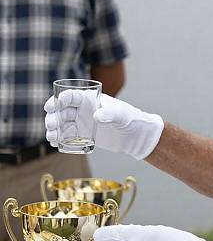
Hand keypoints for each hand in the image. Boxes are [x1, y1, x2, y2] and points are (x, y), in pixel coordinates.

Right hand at [44, 92, 163, 159]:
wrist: (135, 136)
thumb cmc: (130, 119)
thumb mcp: (121, 115)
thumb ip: (109, 114)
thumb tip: (96, 116)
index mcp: (90, 98)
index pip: (70, 96)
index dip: (58, 100)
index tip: (50, 107)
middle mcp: (83, 109)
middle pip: (61, 110)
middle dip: (53, 117)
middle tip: (52, 126)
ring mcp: (81, 121)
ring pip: (61, 123)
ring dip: (53, 129)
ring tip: (52, 138)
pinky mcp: (82, 134)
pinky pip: (66, 135)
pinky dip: (59, 138)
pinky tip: (56, 143)